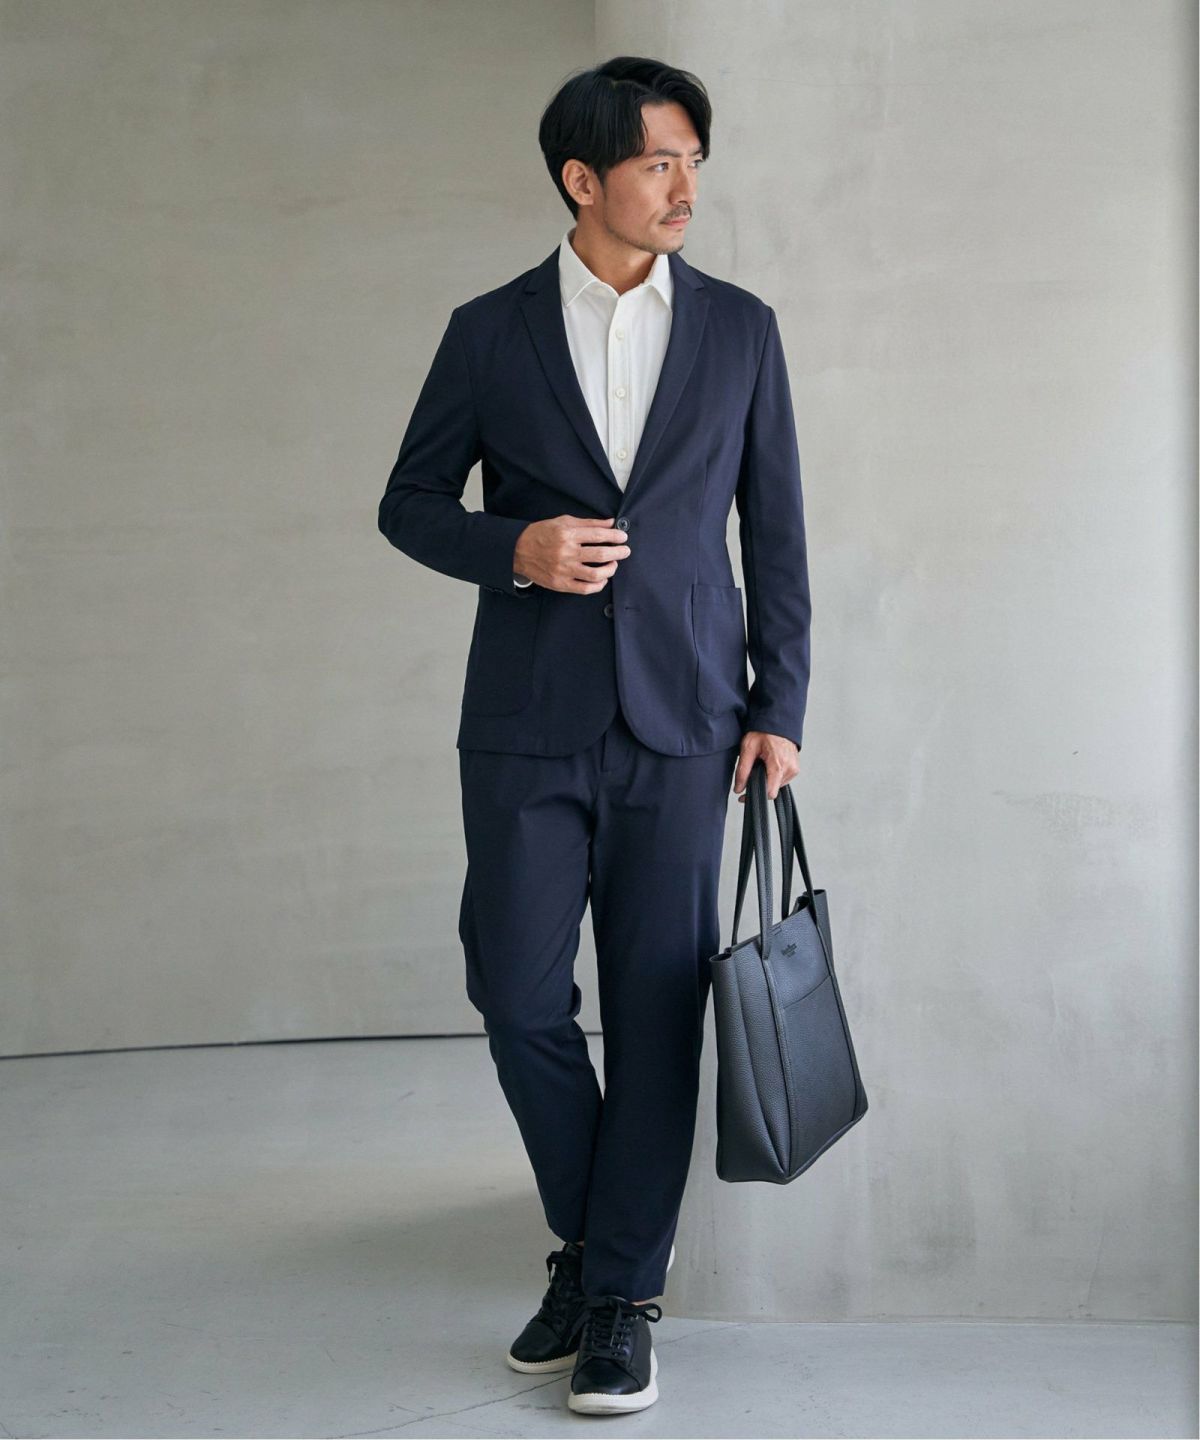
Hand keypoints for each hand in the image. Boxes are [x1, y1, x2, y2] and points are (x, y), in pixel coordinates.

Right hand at [512, 515, 630, 592]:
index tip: (623, 537)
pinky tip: (602, 579)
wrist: (518, 550)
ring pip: (596, 574)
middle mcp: (566, 552)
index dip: (615, 536)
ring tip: (613, 564)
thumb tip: (610, 523)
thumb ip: (588, 523)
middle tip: (625, 551)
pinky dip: (598, 585)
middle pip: (600, 554)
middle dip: (618, 552)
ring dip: (610, 569)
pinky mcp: (560, 584)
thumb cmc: (542, 534)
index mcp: (567, 534)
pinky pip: (585, 589)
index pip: (598, 535)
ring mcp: (564, 570)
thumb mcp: (563, 521)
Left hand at [733, 732, 799, 801]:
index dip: (756, 795)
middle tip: (752, 771)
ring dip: (767, 780)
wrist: (778, 721)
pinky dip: (773, 776)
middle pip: (772, 790)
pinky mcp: (795, 768)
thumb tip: (739, 788)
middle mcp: (790, 768)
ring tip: (762, 764)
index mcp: (779, 764)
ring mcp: (794, 769)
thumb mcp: (748, 748)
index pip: (770, 792)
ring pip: (777, 786)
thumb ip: (742, 770)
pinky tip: (768, 765)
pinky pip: (782, 779)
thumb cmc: (764, 731)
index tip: (746, 795)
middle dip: (760, 785)